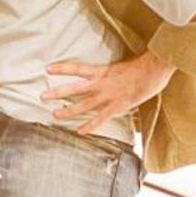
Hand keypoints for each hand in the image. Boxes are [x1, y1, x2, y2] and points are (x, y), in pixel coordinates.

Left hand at [43, 53, 175, 135]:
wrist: (152, 72)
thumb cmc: (141, 66)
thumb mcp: (122, 65)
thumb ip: (112, 71)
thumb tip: (109, 72)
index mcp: (101, 71)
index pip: (76, 68)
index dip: (61, 68)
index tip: (47, 68)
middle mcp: (100, 84)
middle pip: (73, 88)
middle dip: (57, 92)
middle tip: (42, 96)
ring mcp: (107, 97)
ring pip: (83, 105)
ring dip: (68, 111)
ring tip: (55, 115)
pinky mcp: (116, 107)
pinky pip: (99, 119)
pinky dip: (89, 126)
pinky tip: (79, 131)